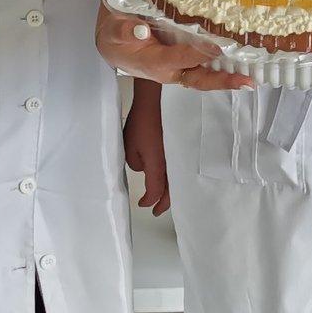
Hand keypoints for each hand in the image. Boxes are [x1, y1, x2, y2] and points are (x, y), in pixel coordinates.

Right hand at [95, 2, 251, 91]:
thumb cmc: (115, 37)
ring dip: (228, 75)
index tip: (219, 47)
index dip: (199, 53)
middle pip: (200, 79)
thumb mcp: (113, 31)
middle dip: (223, 81)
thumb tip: (140, 31)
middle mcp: (170, 70)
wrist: (113, 44)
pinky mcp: (184, 62)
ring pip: (205, 75)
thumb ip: (124, 31)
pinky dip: (222, 65)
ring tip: (252, 76)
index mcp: (154, 62)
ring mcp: (179, 68)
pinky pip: (204, 66)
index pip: (180, 58)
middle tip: (247, 82)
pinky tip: (239, 59)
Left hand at [124, 89, 170, 216]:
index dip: (149, 200)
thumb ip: (136, 163)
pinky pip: (180, 169)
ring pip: (178, 181)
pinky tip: (173, 179)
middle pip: (171, 190)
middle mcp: (172, 163)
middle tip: (157, 211)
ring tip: (165, 199)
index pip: (155, 190)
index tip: (143, 204)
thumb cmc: (142, 122)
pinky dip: (177, 179)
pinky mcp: (181, 148)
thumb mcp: (130, 146)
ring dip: (172, 193)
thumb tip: (144, 168)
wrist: (157, 101)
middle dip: (163, 203)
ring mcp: (178, 156)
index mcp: (158, 165)